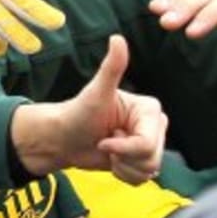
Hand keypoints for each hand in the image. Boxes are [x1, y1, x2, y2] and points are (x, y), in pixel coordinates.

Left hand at [12, 35, 167, 179]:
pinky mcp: (140, 159)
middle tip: (105, 142)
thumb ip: (111, 68)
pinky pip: (144, 179)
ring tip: (107, 150)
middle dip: (124, 157)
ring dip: (123, 167)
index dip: (125, 147)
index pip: (149, 142)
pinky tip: (111, 160)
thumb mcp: (95, 93)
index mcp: (149, 109)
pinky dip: (124, 175)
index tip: (105, 137)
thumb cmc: (77, 113)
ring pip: (149, 170)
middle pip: (152, 158)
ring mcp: (148, 143)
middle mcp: (153, 125)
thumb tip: (117, 38)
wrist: (63, 139)